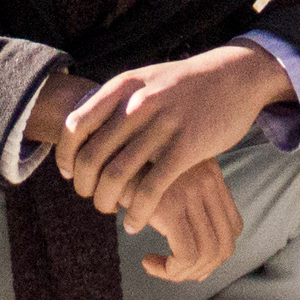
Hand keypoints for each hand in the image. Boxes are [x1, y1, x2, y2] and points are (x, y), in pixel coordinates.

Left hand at [56, 42, 292, 230]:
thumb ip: (117, 100)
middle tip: (89, 197)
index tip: (69, 172)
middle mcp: (138, 104)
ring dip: (105, 201)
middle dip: (84, 185)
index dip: (66, 154)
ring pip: (116, 176)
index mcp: (124, 87)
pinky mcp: (186, 148)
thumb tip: (83, 124)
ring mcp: (162, 126)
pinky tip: (135, 223)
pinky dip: (137, 212)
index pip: (76, 125)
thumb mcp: (145, 80)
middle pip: (92, 156)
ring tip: (108, 210)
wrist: (234, 76)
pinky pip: (150, 189)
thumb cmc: (185, 84)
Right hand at [137, 158, 241, 281]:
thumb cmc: (125, 165)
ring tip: (157, 267)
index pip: (233, 227)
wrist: (99, 145)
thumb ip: (181, 200)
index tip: (186, 261)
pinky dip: (169, 270)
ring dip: (182, 273)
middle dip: (201, 270)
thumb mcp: (162, 176)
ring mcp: (191, 193)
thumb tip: (195, 256)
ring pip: (206, 255)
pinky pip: (184, 256)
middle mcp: (207, 182)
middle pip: (224, 245)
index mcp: (211, 175)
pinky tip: (147, 262)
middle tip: (173, 272)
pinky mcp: (170, 206)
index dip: (215, 253)